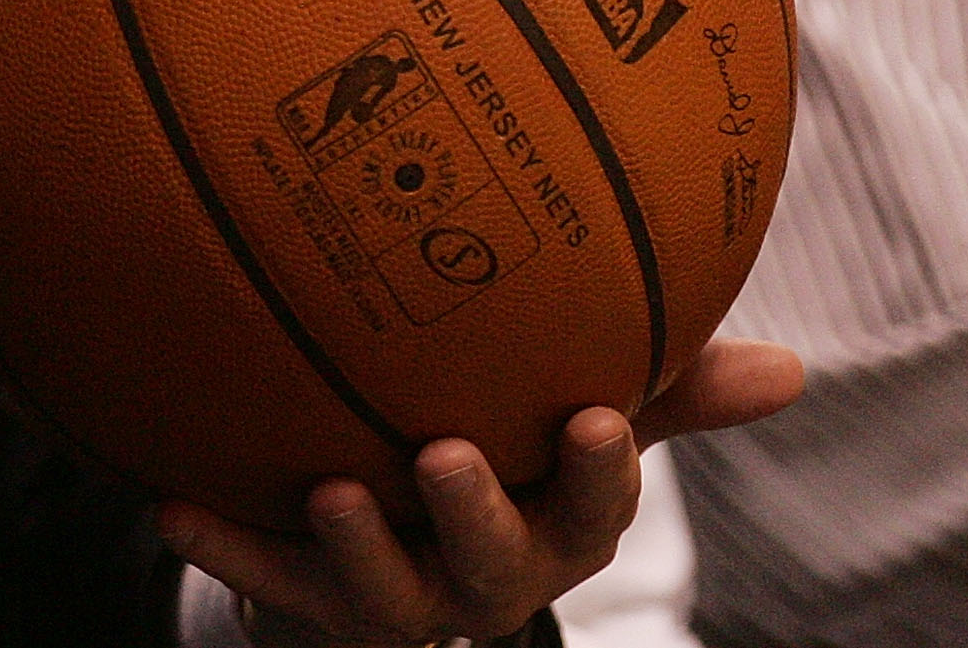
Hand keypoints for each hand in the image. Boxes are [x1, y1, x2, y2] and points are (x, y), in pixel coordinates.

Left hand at [157, 339, 803, 645]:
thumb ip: (670, 384)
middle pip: (495, 568)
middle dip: (474, 518)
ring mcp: (401, 593)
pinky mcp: (316, 600)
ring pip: (389, 599)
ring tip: (329, 490)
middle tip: (442, 455)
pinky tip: (174, 502)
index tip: (587, 416)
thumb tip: (793, 367)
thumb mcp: (584, 408)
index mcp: (560, 522)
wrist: (396, 512)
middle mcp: (488, 570)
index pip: (596, 509)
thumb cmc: (513, 436)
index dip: (595, 470)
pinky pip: (269, 583)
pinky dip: (227, 547)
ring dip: (355, 550)